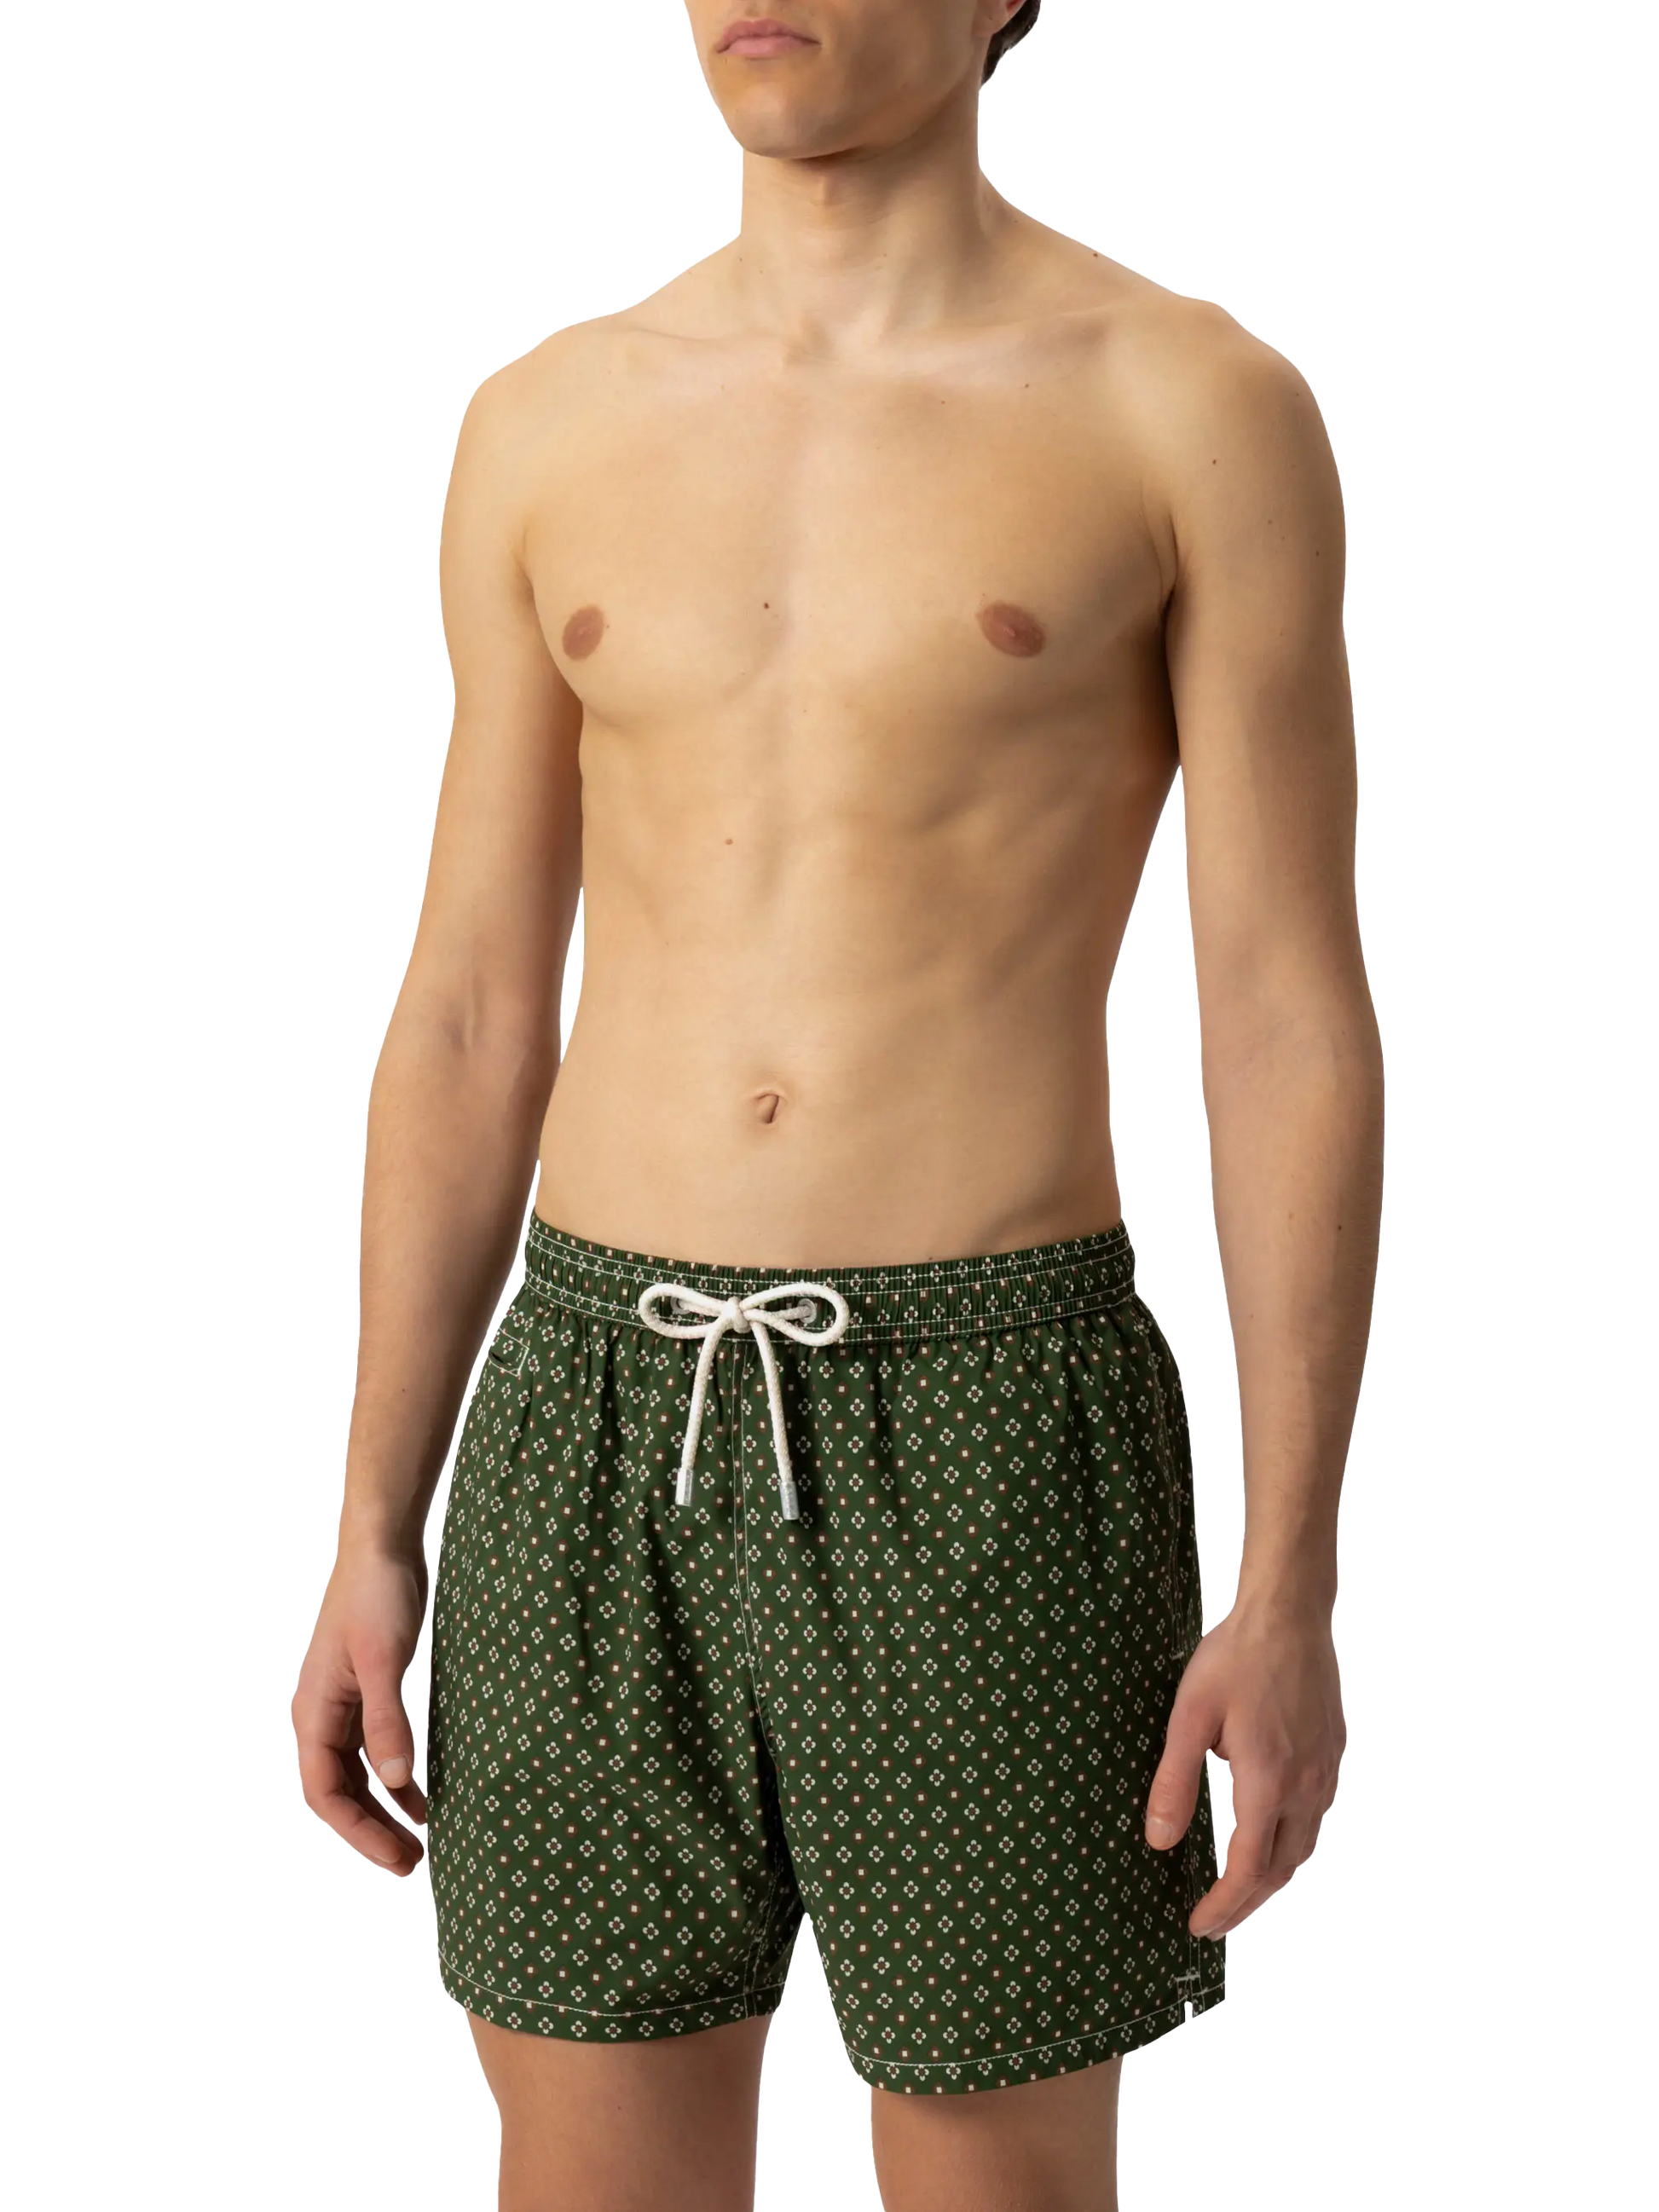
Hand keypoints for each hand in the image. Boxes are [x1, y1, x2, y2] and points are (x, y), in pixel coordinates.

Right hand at [290, 1544, 430, 1878]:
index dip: (359, 1832)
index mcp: (314, 1713)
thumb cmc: (378, 1595)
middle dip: (373, 1831)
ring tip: (422, 1841)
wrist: (382, 1544)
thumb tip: (393, 1782)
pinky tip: (422, 1792)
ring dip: (385, 1809)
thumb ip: (387, 1720)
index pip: (326, 1793)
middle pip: (340, 1792)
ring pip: (357, 1774)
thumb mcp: (385, 1659)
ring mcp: (341, 1703)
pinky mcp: (366, 1690)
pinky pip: (373, 1749)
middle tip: (414, 1865)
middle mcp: (320, 1715)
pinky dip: (395, 1776)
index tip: (397, 1858)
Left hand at [1144, 1595, 1347, 1939]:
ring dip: (1272, 1875)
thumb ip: (1175, 1782)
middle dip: (1249, 1903)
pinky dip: (1290, 1841)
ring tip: (1239, 1887)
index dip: (1224, 1906)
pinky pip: (1316, 1815)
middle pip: (1283, 1869)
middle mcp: (1307, 1787)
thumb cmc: (1234, 1658)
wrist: (1289, 1613)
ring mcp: (1327, 1771)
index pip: (1249, 1870)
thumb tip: (1159, 1843)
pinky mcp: (1335, 1752)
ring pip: (1304, 1845)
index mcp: (1268, 1783)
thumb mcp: (1189, 1716)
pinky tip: (1268, 1833)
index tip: (1198, 1926)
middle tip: (1215, 1919)